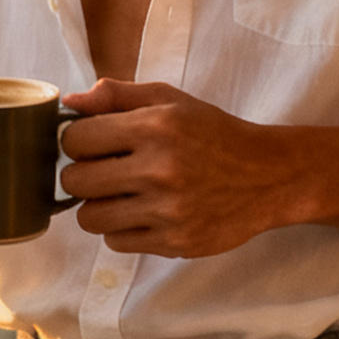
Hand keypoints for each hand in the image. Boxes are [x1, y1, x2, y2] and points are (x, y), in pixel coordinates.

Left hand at [59, 79, 298, 257]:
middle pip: (75, 180)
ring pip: (90, 217)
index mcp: (156, 127)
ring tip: (121, 194)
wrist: (268, 176)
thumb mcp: (171, 100)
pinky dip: (122, 229)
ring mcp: (167, 210)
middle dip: (82, 174)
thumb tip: (71, 102)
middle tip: (105, 170)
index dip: (78, 140)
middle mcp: (160, 169)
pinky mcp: (174, 242)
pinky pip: (116, 242)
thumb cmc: (214, 134)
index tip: (93, 144)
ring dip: (98, 205)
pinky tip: (143, 212)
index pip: (76, 139)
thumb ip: (118, 96)